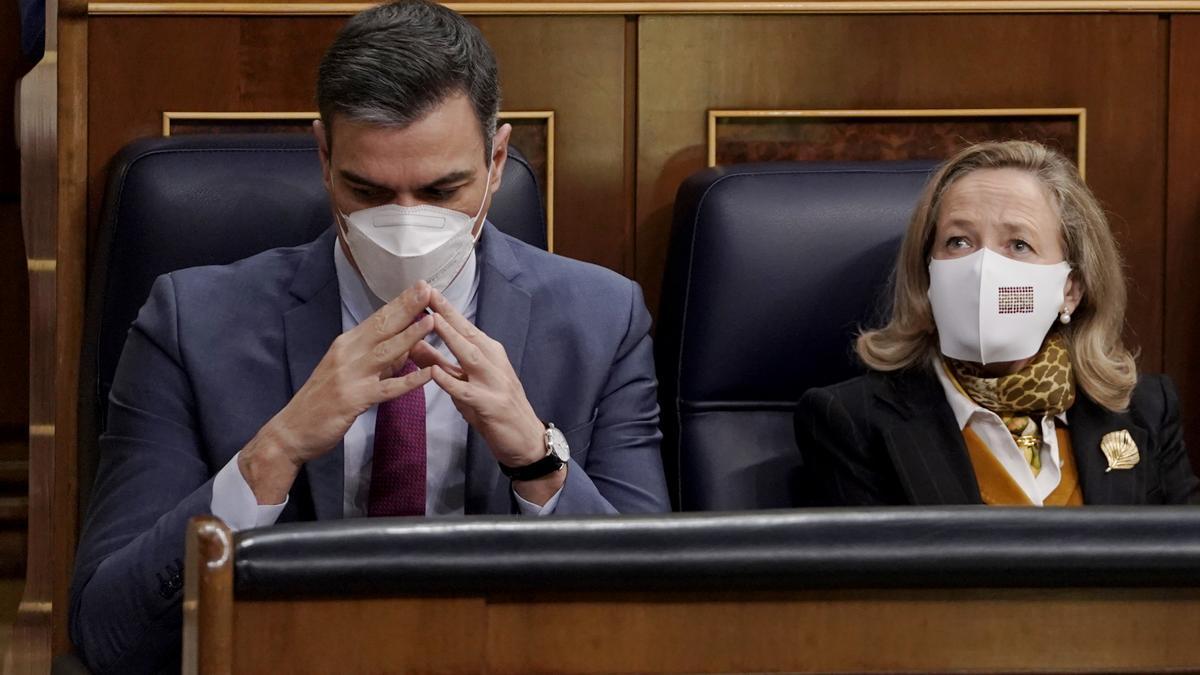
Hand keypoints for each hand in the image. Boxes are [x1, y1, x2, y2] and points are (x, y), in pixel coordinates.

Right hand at [239, 282, 435, 503]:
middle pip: (382, 327)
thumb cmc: (320, 401)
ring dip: (410, 336)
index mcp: (346, 345)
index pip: (377, 319)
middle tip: (428, 288)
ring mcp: (351, 376)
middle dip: (406, 308)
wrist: (291, 430)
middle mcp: (347, 354)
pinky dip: (408, 381)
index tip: (420, 286)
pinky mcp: (354, 399)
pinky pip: (387, 389)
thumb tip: (405, 348)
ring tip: (432, 321)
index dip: (399, 303)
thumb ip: (376, 359)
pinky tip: (427, 374)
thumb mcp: (346, 371)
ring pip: (385, 352)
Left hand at [420, 289, 564, 503]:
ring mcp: (494, 383)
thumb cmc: (494, 409)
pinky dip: (451, 381)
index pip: (465, 326)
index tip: (427, 289)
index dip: (446, 308)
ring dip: (451, 338)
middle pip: (468, 334)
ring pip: (470, 356)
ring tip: (432, 322)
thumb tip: (413, 343)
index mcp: (490, 353)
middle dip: (447, 313)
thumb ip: (441, 363)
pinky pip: (467, 391)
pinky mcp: (491, 405)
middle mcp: (494, 362)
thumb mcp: (465, 383)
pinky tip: (435, 372)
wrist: (526, 440)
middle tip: (426, 294)